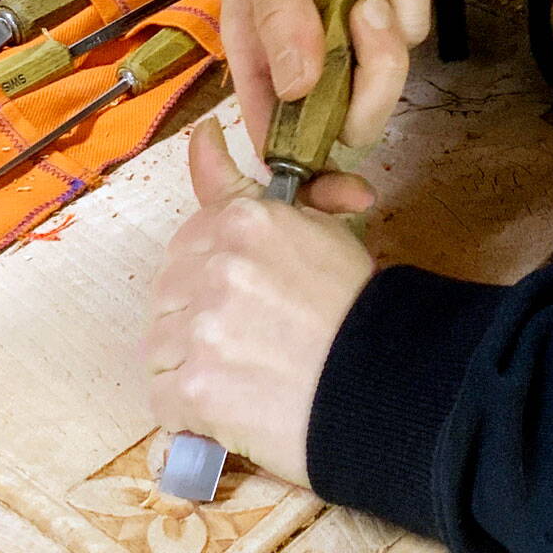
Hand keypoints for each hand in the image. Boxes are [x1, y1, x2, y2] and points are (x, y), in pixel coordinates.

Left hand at [145, 118, 376, 487]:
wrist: (392, 385)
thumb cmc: (358, 312)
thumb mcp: (309, 229)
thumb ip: (242, 188)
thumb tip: (201, 137)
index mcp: (242, 221)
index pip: (188, 247)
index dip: (212, 280)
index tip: (242, 302)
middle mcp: (216, 267)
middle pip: (168, 298)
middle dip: (198, 323)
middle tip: (254, 346)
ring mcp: (203, 329)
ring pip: (160, 351)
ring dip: (194, 369)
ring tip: (248, 380)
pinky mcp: (199, 388)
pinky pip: (166, 402)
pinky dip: (193, 415)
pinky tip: (234, 411)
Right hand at [222, 0, 444, 210]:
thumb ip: (277, 17)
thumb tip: (298, 87)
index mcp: (268, 60)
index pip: (286, 143)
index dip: (314, 179)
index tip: (349, 195)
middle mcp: (316, 57)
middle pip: (365, 108)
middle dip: (377, 59)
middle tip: (367, 0)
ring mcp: (362, 31)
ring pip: (405, 44)